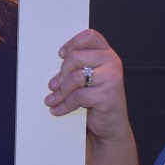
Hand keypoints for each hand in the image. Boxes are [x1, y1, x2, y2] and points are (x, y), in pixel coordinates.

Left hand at [44, 28, 131, 143]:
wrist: (111, 128)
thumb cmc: (97, 102)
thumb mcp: (88, 80)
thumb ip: (77, 69)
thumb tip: (53, 73)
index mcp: (107, 54)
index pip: (90, 36)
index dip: (73, 43)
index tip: (61, 54)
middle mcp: (112, 62)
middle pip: (76, 57)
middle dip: (61, 74)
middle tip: (53, 86)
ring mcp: (112, 78)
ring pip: (75, 77)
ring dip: (60, 91)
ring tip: (53, 99)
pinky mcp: (108, 94)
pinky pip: (78, 96)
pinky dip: (65, 105)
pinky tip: (58, 110)